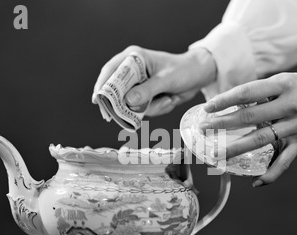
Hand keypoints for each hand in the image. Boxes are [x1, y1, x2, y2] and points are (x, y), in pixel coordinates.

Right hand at [92, 46, 216, 116]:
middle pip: (116, 91)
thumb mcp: (166, 80)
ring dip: (150, 108)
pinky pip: (142, 110)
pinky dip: (156, 109)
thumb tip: (128, 101)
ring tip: (168, 99)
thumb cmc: (184, 70)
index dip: (102, 86)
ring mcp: (138, 85)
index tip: (98, 100)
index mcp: (134, 58)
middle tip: (133, 114)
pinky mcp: (145, 96)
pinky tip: (169, 100)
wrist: (199, 76)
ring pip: (131, 105)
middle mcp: (132, 71)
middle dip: (125, 105)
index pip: (110, 70)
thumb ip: (147, 90)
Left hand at [199, 68, 296, 186]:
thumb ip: (265, 92)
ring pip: (262, 140)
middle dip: (222, 124)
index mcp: (283, 84)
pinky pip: (285, 161)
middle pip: (250, 117)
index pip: (247, 92)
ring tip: (217, 155)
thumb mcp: (288, 80)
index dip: (225, 100)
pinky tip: (255, 183)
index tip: (207, 107)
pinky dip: (271, 174)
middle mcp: (290, 104)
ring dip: (236, 149)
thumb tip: (235, 102)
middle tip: (203, 129)